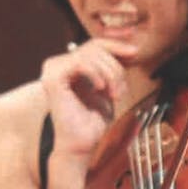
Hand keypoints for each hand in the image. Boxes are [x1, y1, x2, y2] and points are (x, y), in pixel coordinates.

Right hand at [39, 38, 135, 161]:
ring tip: (115, 94)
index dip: (116, 45)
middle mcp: (56, 65)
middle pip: (94, 47)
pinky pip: (81, 62)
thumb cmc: (92, 122)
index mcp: (67, 66)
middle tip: (122, 90)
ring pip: (90, 54)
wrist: (82, 143)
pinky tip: (101, 89)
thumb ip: (112, 68)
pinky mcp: (52, 78)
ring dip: (110, 74)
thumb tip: (129, 48)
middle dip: (115, 67)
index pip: (93, 45)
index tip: (135, 52)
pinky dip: (97, 74)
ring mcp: (52, 70)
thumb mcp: (108, 87)